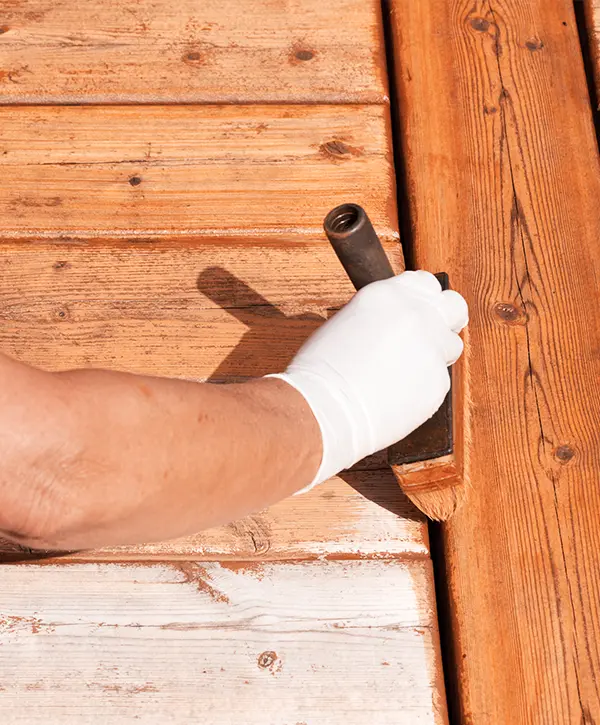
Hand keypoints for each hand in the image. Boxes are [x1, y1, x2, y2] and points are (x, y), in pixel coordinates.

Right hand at [270, 271, 467, 487]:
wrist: (324, 409)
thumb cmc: (321, 372)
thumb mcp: (347, 323)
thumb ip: (382, 317)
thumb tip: (395, 324)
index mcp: (387, 295)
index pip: (426, 283)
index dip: (424, 299)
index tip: (419, 311)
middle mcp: (414, 315)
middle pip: (454, 305)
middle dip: (446, 319)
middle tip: (430, 336)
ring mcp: (430, 348)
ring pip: (451, 345)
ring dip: (435, 355)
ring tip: (405, 371)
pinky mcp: (438, 382)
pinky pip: (439, 380)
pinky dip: (423, 387)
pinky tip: (397, 393)